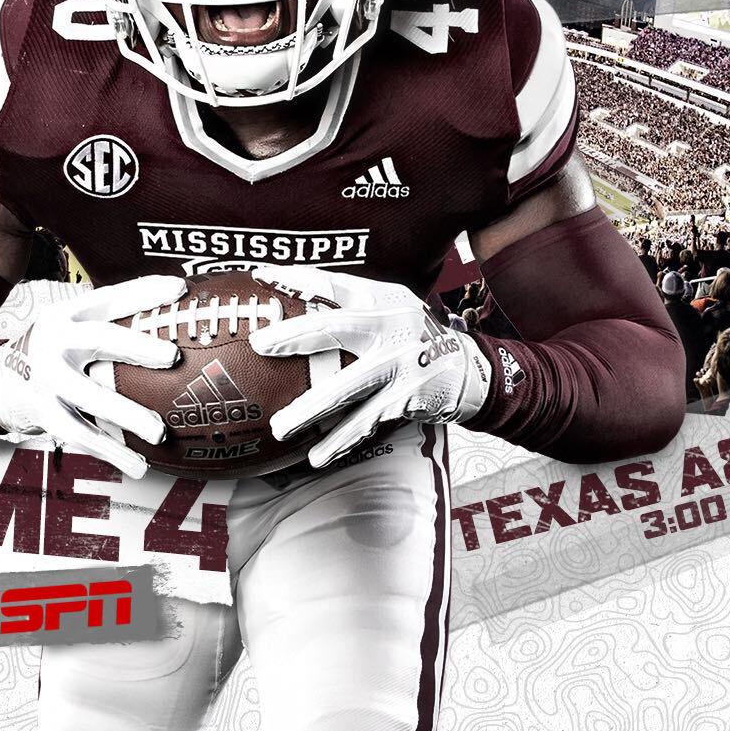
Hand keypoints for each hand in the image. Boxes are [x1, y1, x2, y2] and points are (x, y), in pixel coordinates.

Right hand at [0, 275, 185, 477]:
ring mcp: (46, 377)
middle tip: (172, 357)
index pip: (110, 298)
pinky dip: (111, 451)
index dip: (144, 292)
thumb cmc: (55, 353)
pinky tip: (138, 465)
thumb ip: (110, 323)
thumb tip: (175, 318)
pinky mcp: (43, 411)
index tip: (179, 290)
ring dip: (127, 414)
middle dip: (137, 346)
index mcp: (69, 314)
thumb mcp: (72, 328)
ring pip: (90, 396)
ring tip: (159, 432)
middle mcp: (56, 340)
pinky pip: (80, 434)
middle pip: (99, 339)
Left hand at [247, 265, 491, 467]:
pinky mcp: (407, 398)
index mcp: (382, 300)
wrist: (469, 369)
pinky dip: (341, 441)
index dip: (297, 278)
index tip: (261, 275)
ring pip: (348, 389)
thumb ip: (351, 304)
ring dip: (312, 410)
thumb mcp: (391, 308)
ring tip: (280, 428)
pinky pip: (365, 422)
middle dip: (296, 336)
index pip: (334, 284)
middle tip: (260, 345)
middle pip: (336, 327)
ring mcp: (400, 364)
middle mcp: (391, 326)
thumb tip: (292, 297)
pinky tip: (319, 455)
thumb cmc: (412, 336)